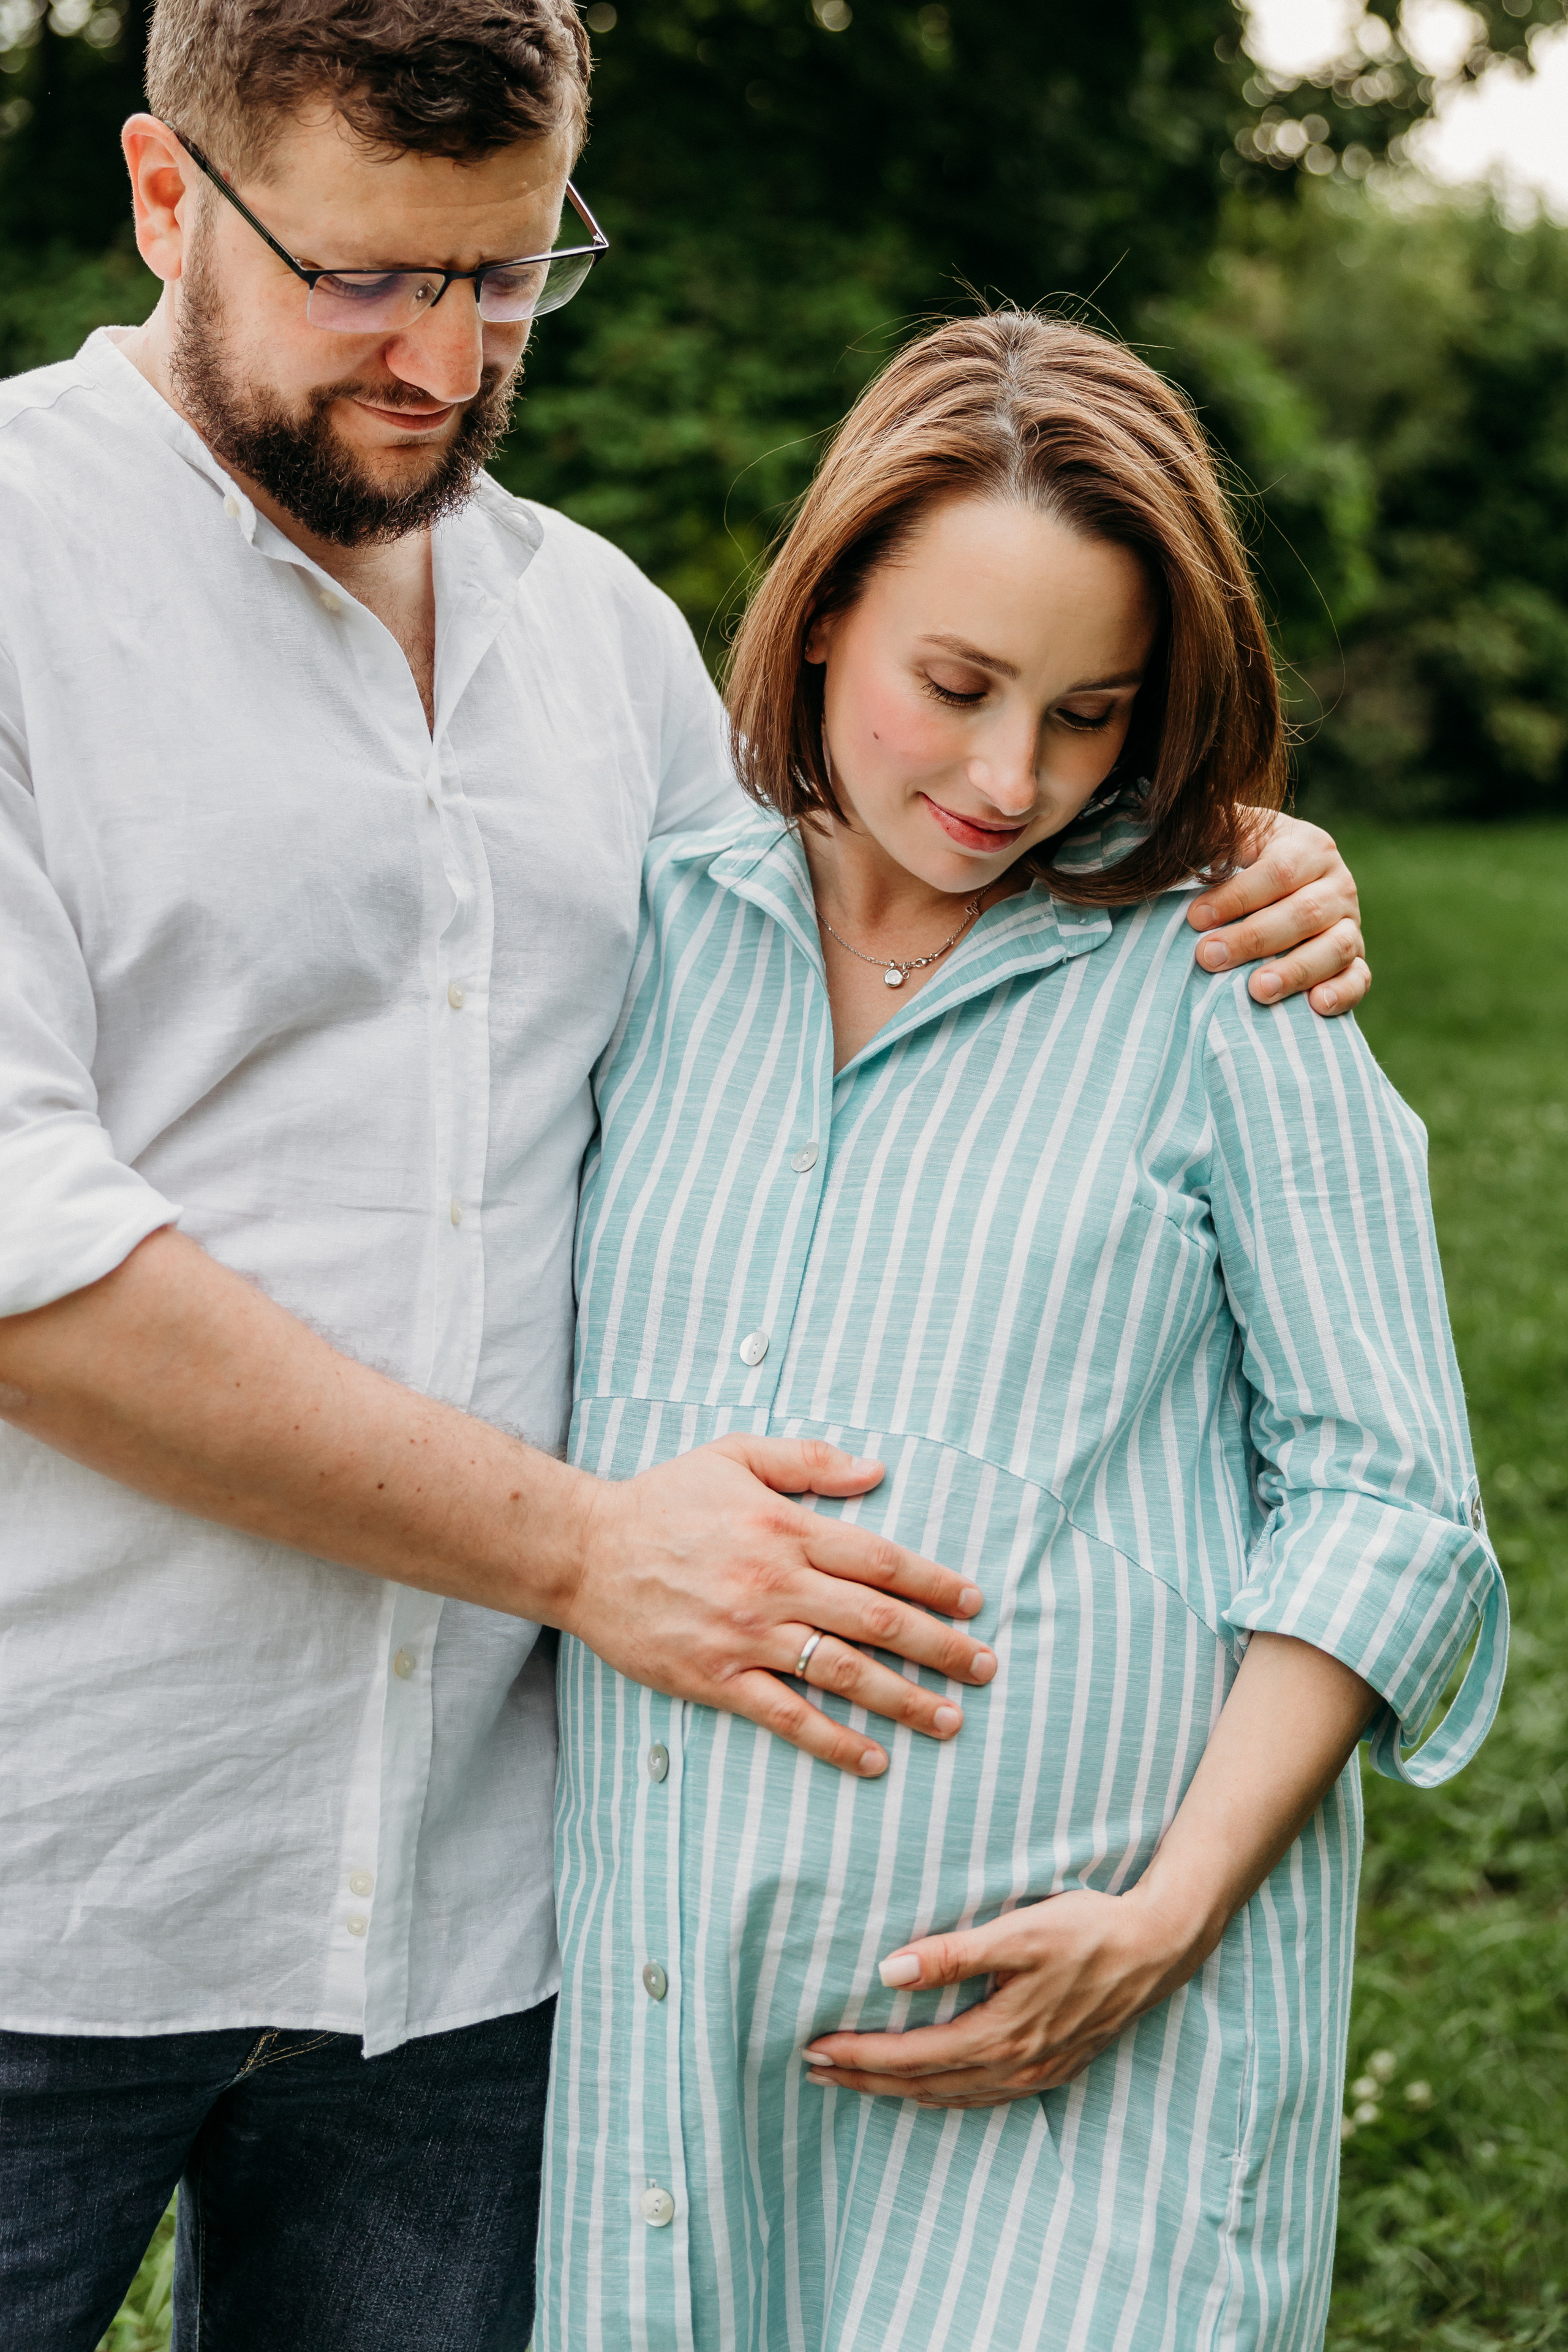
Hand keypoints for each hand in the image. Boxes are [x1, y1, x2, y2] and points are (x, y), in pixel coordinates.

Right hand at [567, 1433, 996, 1777]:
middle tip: (986, 1669)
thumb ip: (809, 1459)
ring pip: (843, 1672)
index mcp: (786, 1527)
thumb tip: (878, 1469)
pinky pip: (787, 1716)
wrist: (585, 1550)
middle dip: (941, 1647)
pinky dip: (835, 1741)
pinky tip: (874, 1759)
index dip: (935, 1584)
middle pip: (877, 1619)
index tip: (974, 1605)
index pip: (881, 1559)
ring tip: (950, 1719)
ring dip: (904, 1699)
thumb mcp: (735, 1454)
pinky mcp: (716, 1677)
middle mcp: (776, 1583)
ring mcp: (747, 1635)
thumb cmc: (664, 1499)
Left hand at [800, 1883, 1205, 2107]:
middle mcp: (1014, 2066)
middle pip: (921, 2086)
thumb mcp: (1019, 1933)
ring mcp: (1036, 2074)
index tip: (814, 2049)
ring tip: (855, 2081)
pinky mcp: (1052, 2068)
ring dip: (897, 2091)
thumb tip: (888, 1972)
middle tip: (814, 2071)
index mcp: (1000, 2035)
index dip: (858, 2057)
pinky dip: (942, 2095)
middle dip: (864, 2081)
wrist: (1157, 1947)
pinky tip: (928, 2086)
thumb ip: (953, 1954)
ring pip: (950, 2097)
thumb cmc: (1087, 1930)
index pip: (909, 2056)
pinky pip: (981, 2097)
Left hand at [1188, 811, 1368, 1015]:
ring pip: (1335, 948)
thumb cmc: (1245, 860)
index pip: (1277, 872)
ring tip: (1257, 990)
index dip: (1236, 897)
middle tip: (1209, 957)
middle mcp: (1337, 884)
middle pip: (1303, 913)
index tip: (1195, 918)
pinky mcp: (1356, 960)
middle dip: (1253, 938)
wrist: (1284, 886)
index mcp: (1308, 847)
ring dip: (1296, 970)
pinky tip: (1316, 1006)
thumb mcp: (1234, 836)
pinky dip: (1342, 993)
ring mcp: (1350, 924)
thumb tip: (1189, 822)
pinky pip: (1359, 978)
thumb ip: (1215, 832)